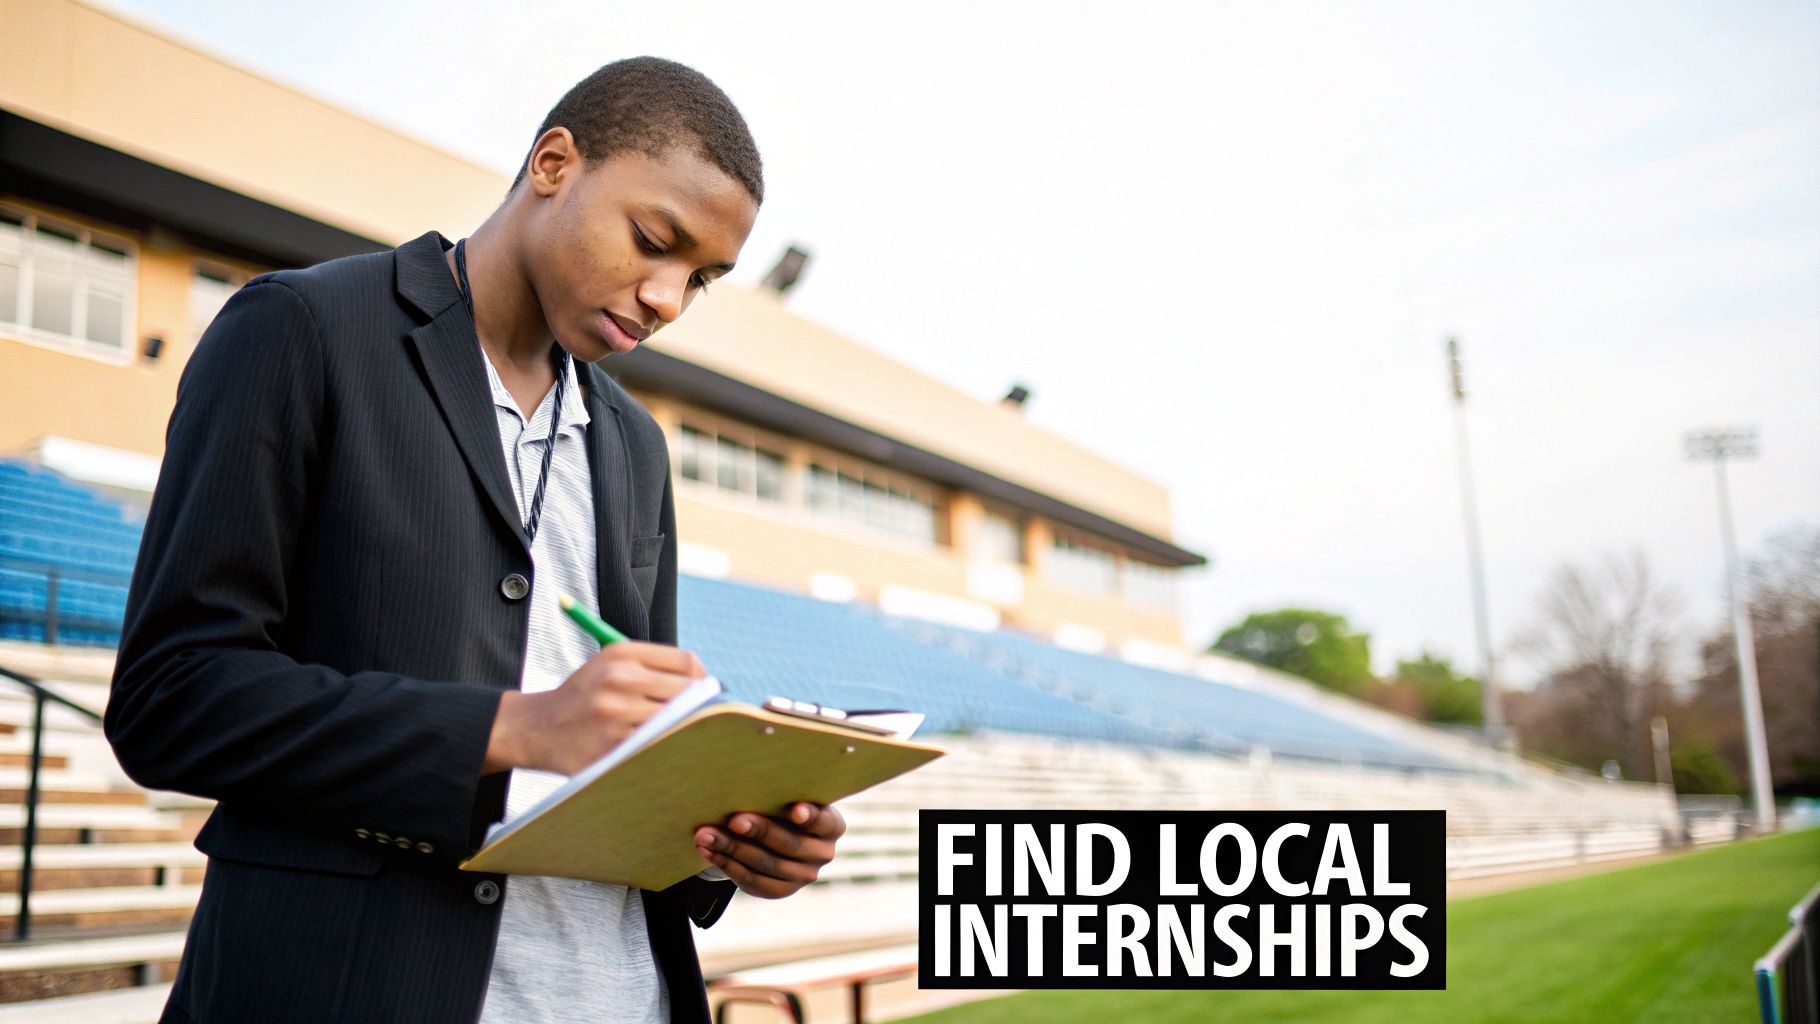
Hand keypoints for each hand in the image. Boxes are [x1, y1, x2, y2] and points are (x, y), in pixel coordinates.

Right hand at [484, 642, 705, 774]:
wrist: (536, 727)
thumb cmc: (583, 696)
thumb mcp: (609, 664)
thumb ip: (652, 667)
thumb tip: (705, 682)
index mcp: (622, 654)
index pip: (686, 662)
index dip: (702, 679)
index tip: (704, 693)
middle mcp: (620, 680)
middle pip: (687, 692)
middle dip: (698, 707)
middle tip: (702, 719)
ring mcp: (616, 715)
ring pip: (676, 722)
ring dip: (683, 731)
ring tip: (683, 736)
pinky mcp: (612, 747)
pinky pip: (656, 747)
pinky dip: (665, 749)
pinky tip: (662, 750)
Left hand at [694, 802, 845, 898]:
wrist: (774, 834)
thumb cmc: (780, 804)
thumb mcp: (786, 796)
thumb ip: (778, 793)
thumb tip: (746, 779)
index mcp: (831, 825)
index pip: (824, 821)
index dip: (810, 817)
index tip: (795, 811)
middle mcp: (823, 853)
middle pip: (789, 844)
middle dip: (759, 831)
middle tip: (733, 820)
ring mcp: (804, 875)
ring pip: (766, 864)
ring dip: (732, 848)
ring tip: (706, 835)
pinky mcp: (782, 889)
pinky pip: (754, 881)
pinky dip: (728, 865)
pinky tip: (709, 851)